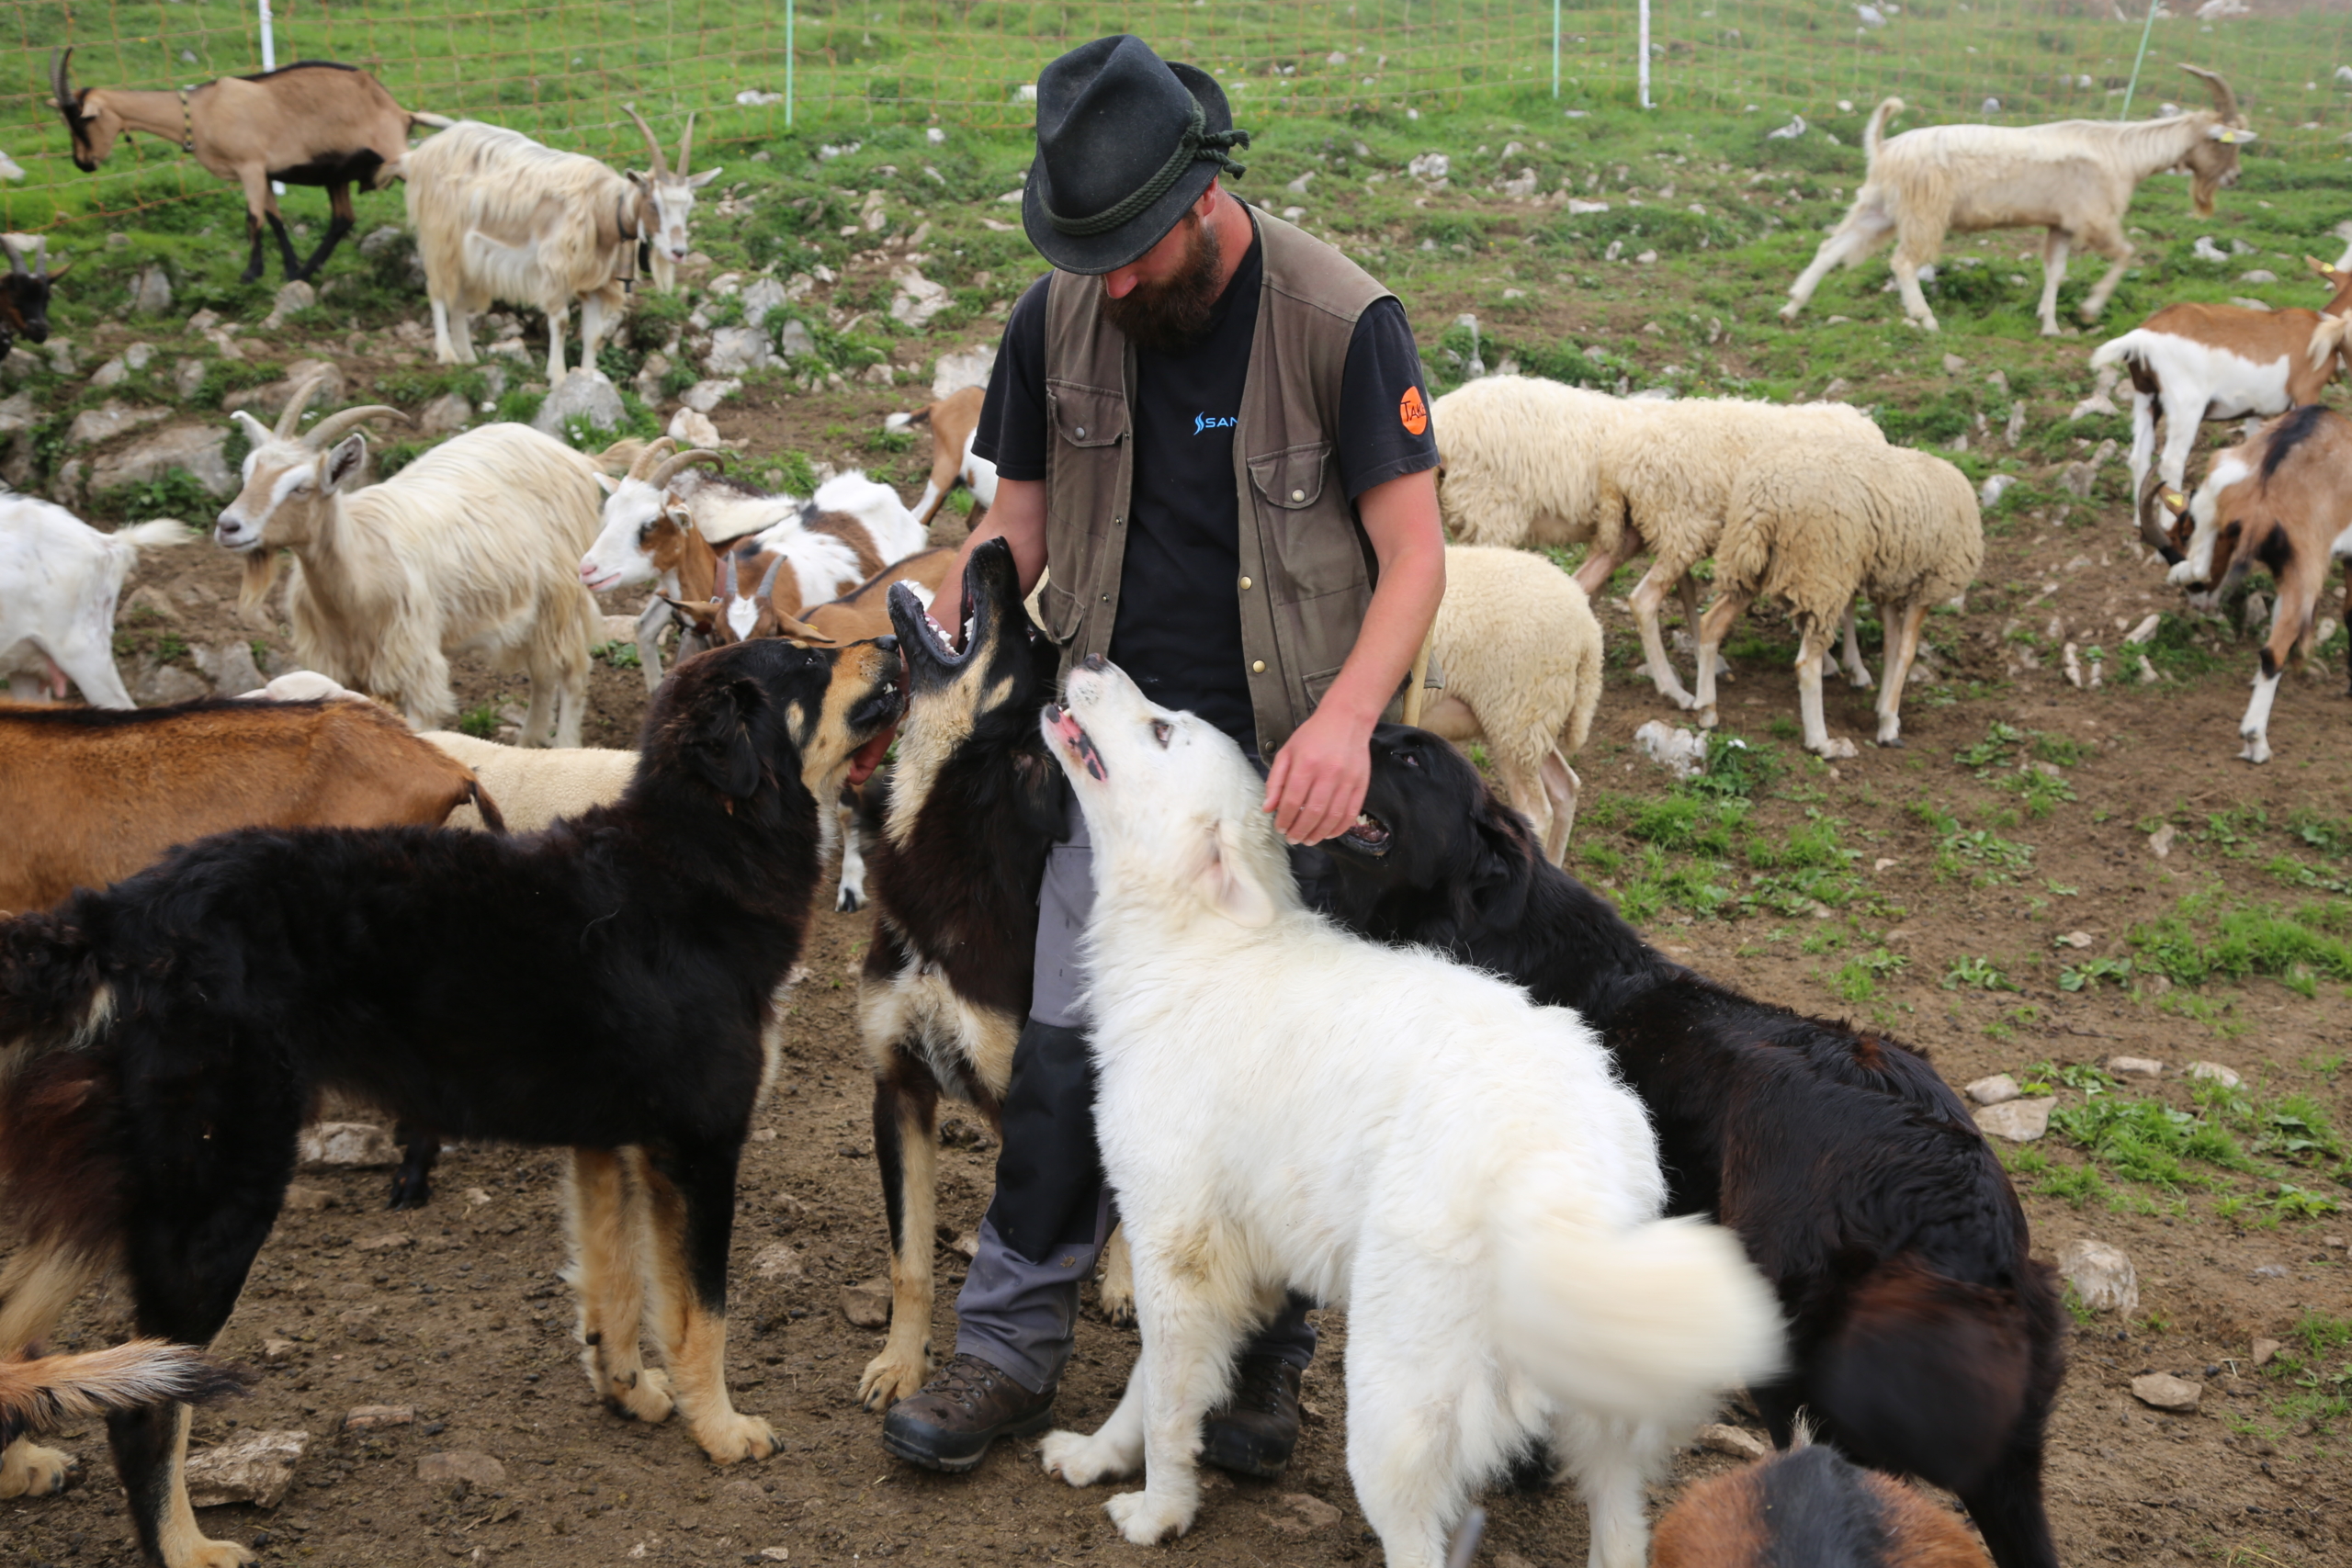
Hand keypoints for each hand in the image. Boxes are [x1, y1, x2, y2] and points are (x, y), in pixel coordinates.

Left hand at [1262, 702, 1373, 845]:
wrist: (1347, 720)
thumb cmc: (1313, 736)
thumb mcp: (1287, 752)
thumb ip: (1276, 781)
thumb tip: (1268, 808)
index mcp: (1306, 764)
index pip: (1293, 801)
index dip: (1285, 819)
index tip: (1280, 828)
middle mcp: (1328, 773)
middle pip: (1313, 813)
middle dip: (1300, 831)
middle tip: (1293, 839)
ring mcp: (1347, 780)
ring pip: (1332, 817)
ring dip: (1318, 834)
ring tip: (1308, 840)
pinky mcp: (1361, 784)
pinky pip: (1350, 813)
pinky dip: (1339, 828)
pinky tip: (1328, 833)